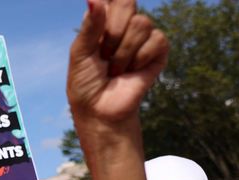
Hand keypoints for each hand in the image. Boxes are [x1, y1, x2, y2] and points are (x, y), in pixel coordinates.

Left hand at [67, 0, 167, 123]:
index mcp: (101, 19)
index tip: (103, 23)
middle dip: (113, 31)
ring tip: (115, 68)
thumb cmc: (86, 82)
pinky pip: (156, 39)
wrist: (101, 110)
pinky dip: (140, 58)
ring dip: (123, 52)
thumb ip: (90, 26)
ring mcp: (142, 35)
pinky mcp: (158, 50)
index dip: (109, 4)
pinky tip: (132, 70)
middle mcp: (122, 23)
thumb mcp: (80, 53)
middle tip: (104, 53)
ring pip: (141, 23)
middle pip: (126, 2)